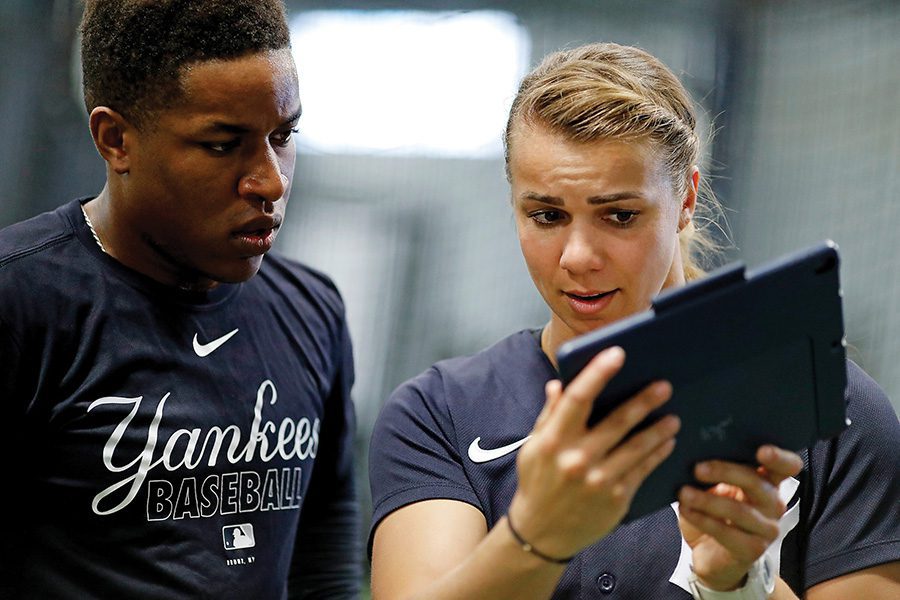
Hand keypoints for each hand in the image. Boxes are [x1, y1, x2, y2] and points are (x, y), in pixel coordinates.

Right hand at [507, 347, 680, 559]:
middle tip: (664, 385)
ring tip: (673, 416)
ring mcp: (599, 481)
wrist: (541, 534)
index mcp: (552, 441)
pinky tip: (667, 442)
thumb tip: (557, 385)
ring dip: (658, 429)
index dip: (598, 374)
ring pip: (637, 447)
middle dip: (643, 400)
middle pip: (616, 422)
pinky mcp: (616, 499)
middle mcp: (577, 459)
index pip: (577, 399)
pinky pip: (642, 470)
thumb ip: (548, 416)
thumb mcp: (533, 448)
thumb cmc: (537, 484)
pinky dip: (657, 454)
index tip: (617, 354)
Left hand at [678, 445, 802, 589]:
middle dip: (725, 472)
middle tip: (697, 468)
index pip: (787, 466)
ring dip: (707, 500)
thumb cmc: (714, 512)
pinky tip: (686, 510)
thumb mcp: (714, 486)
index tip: (762, 451)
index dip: (780, 458)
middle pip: (756, 483)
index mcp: (768, 481)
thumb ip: (714, 469)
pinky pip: (727, 532)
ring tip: (684, 493)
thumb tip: (696, 450)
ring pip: (739, 510)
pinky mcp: (753, 549)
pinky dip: (702, 519)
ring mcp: (767, 529)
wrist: (710, 554)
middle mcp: (774, 504)